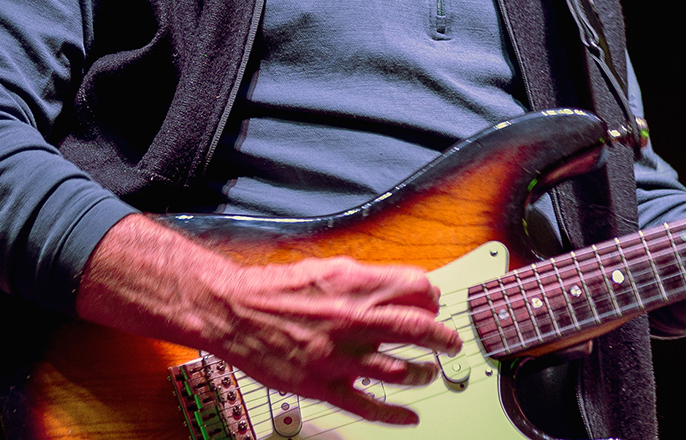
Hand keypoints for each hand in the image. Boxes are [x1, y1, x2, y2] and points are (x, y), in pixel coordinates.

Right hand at [204, 256, 463, 425]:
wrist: (233, 312)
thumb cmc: (276, 289)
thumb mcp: (327, 268)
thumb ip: (366, 280)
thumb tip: (399, 287)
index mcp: (355, 285)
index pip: (416, 287)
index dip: (432, 296)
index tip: (435, 303)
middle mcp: (352, 320)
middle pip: (418, 328)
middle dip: (443, 337)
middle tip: (452, 342)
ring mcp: (337, 357)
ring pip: (399, 370)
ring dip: (422, 373)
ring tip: (428, 373)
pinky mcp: (321, 386)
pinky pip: (366, 406)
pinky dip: (393, 415)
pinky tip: (409, 417)